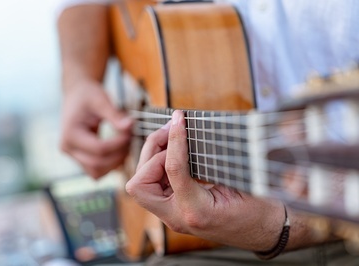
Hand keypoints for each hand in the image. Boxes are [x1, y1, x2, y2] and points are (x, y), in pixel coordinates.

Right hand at [61, 78, 132, 177]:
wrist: (78, 94)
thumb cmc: (88, 95)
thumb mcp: (101, 100)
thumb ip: (115, 114)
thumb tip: (130, 125)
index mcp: (70, 134)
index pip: (99, 149)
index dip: (119, 144)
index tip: (130, 132)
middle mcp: (67, 148)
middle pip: (97, 164)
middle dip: (118, 155)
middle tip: (130, 140)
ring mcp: (72, 156)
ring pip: (96, 172)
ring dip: (115, 163)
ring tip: (125, 145)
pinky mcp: (80, 158)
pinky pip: (96, 170)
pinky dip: (110, 164)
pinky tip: (119, 150)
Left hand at [126, 110, 284, 250]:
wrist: (267, 232)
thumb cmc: (260, 211)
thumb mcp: (243, 182)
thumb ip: (216, 160)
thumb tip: (194, 131)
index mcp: (197, 211)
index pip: (173, 169)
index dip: (175, 139)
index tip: (179, 119)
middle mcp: (178, 217)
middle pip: (139, 184)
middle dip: (150, 153)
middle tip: (169, 132)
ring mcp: (174, 215)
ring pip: (141, 185)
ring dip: (152, 158)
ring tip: (172, 138)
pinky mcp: (176, 209)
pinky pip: (153, 186)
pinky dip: (159, 165)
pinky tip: (175, 153)